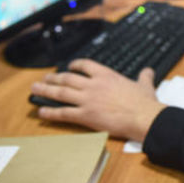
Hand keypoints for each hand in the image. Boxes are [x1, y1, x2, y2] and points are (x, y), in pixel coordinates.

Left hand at [31, 59, 166, 141]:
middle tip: (44, 78)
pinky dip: (51, 112)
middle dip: (54, 77)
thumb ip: (144, 77)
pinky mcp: (85, 116)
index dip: (74, 65)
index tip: (69, 66)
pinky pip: (63, 113)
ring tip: (35, 88)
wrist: (143, 117)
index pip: (85, 65)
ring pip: (61, 93)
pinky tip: (42, 111)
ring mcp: (87, 100)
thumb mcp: (145, 85)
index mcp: (106, 76)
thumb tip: (148, 71)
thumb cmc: (144, 103)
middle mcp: (93, 85)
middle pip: (67, 78)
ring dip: (46, 90)